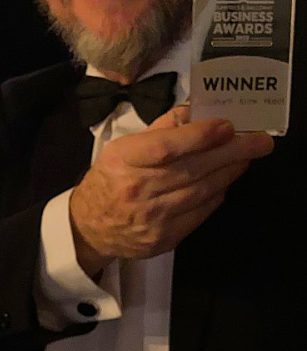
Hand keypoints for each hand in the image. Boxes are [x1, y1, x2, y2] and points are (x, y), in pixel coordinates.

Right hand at [69, 107, 273, 275]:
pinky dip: (216, 195)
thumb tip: (196, 112)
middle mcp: (136, 190)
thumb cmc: (110, 179)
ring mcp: (151, 218)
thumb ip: (160, 130)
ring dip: (229, 173)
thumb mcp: (123, 147)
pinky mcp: (163, 238)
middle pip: (191, 169)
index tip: (227, 125)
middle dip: (231, 152)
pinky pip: (199, 213)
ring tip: (248, 157)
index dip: (200, 136)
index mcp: (122, 160)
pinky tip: (225, 181)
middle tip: (260, 141)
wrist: (90, 227)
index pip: (165, 148)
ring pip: (201, 191)